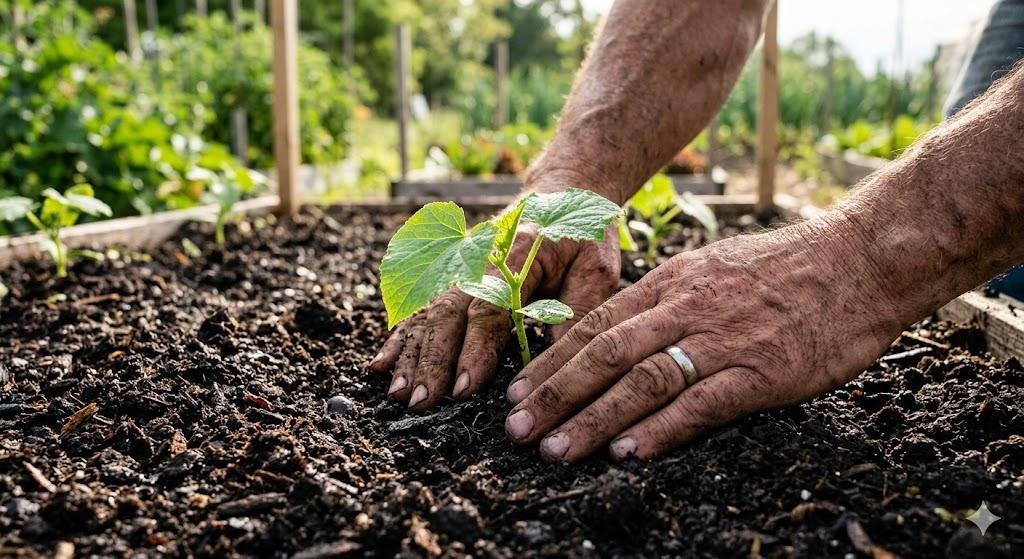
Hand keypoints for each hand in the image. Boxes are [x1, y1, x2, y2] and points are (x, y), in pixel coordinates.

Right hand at [369, 193, 620, 411]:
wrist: (563, 192)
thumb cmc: (584, 236)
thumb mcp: (598, 269)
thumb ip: (578, 312)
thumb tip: (555, 363)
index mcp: (518, 251)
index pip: (490, 304)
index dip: (476, 347)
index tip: (465, 386)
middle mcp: (479, 257)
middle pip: (449, 311)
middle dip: (433, 361)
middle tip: (422, 402)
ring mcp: (460, 266)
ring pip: (429, 313)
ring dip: (412, 355)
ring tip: (399, 394)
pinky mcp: (452, 277)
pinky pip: (422, 308)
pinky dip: (402, 338)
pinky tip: (383, 365)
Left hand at [502, 219, 904, 461]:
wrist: (862, 259)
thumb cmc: (788, 268)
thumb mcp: (714, 267)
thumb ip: (670, 298)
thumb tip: (625, 328)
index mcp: (672, 283)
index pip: (594, 322)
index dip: (551, 360)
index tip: (516, 392)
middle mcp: (687, 308)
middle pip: (605, 353)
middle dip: (554, 394)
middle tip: (517, 431)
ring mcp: (723, 339)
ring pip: (642, 380)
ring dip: (593, 419)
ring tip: (557, 450)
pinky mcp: (762, 372)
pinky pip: (702, 403)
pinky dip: (661, 430)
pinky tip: (629, 453)